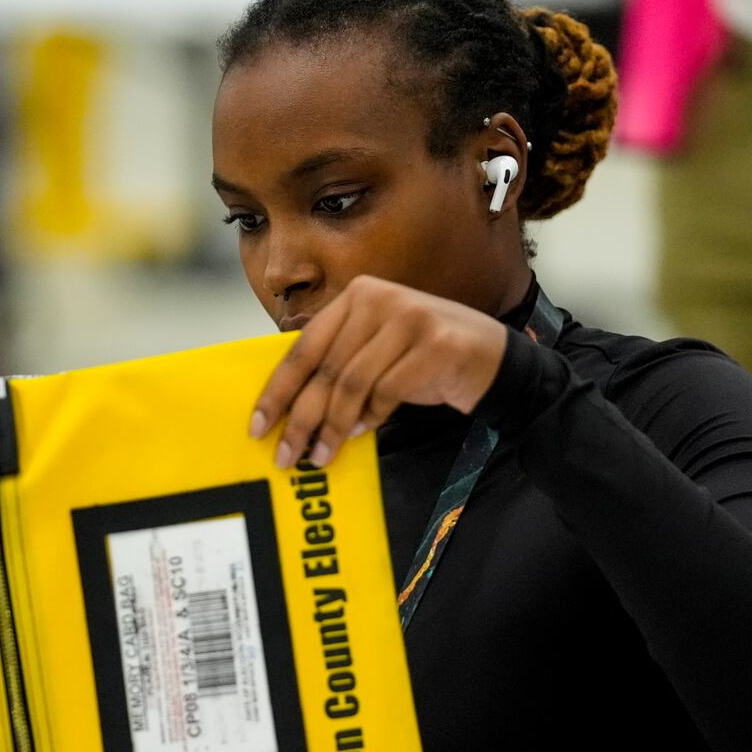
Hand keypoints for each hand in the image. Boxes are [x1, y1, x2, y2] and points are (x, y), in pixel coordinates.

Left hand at [249, 275, 507, 468]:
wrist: (492, 358)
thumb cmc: (424, 358)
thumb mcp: (377, 348)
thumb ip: (340, 362)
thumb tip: (288, 410)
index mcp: (357, 296)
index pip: (305, 346)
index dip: (278, 389)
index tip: (259, 425)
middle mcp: (380, 298)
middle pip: (326, 369)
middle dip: (301, 419)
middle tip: (287, 455)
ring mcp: (410, 318)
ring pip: (353, 384)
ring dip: (334, 428)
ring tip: (322, 456)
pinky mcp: (436, 344)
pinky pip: (388, 391)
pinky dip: (372, 417)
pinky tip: (365, 431)